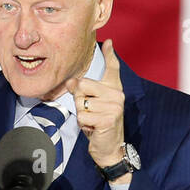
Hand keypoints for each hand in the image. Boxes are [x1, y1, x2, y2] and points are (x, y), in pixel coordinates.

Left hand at [67, 39, 125, 167]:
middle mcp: (117, 94)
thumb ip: (83, 91)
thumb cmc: (100, 124)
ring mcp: (114, 106)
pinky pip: (82, 115)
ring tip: (92, 121)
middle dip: (80, 100)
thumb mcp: (92, 104)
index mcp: (114, 89)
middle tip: (90, 112)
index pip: (112, 68)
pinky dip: (83, 124)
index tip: (108, 42)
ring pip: (81, 102)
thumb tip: (72, 81)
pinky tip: (93, 128)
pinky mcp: (108, 119)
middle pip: (83, 85)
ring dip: (81, 114)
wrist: (109, 147)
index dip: (109, 54)